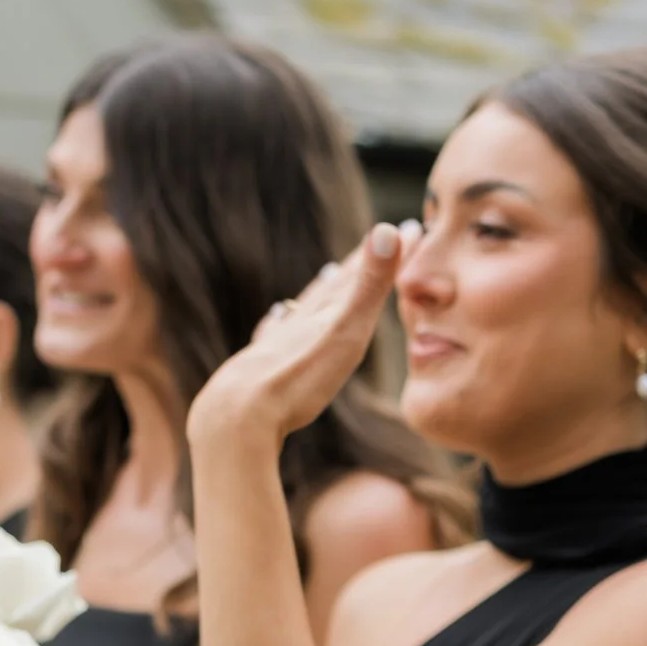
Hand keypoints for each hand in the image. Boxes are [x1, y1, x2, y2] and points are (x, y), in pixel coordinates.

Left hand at [187, 222, 408, 450]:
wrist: (239, 417)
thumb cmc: (298, 379)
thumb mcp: (345, 332)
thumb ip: (367, 287)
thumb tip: (389, 228)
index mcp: (321, 316)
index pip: (357, 276)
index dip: (381, 254)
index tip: (407, 229)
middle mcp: (296, 324)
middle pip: (330, 290)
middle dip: (354, 270)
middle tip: (366, 249)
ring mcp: (274, 345)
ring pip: (301, 310)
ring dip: (317, 294)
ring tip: (326, 276)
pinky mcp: (256, 372)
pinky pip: (271, 338)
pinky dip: (277, 325)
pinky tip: (271, 322)